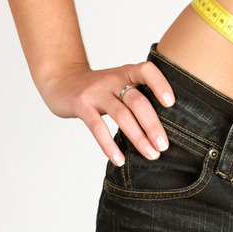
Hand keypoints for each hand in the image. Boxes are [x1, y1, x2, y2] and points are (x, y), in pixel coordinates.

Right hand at [39, 61, 174, 165]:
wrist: (61, 81)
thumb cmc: (101, 89)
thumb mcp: (121, 84)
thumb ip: (140, 96)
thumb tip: (170, 126)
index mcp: (127, 72)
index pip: (147, 71)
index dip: (160, 84)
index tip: (171, 104)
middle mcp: (113, 79)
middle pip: (138, 101)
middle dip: (153, 126)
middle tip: (164, 146)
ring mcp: (96, 92)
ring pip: (122, 116)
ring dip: (138, 138)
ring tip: (151, 155)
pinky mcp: (81, 105)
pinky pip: (98, 128)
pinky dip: (110, 146)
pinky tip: (120, 160)